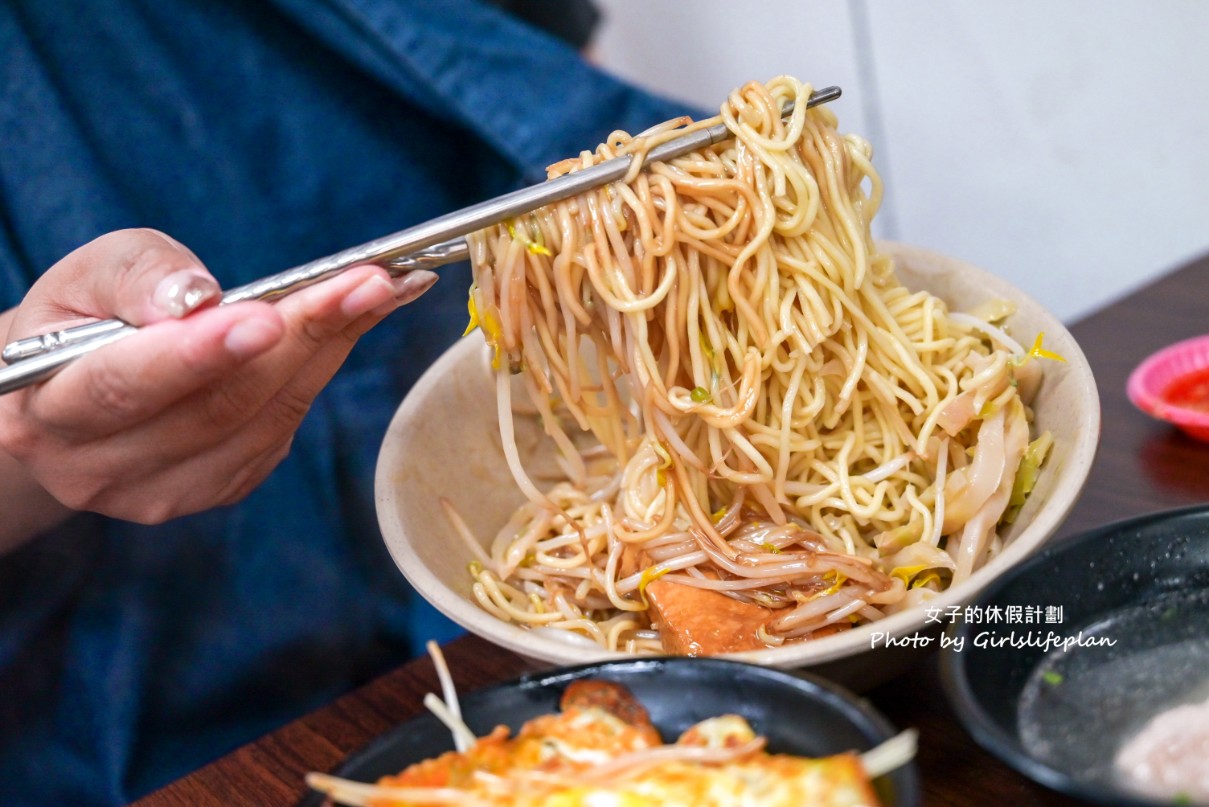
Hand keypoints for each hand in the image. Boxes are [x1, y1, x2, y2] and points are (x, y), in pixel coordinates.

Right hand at [0, 228, 437, 530]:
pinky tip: (352, 324)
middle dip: (302, 338)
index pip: (127, 386)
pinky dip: (322, 371)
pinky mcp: (217, 490)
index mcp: (52, 410)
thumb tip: (198, 299)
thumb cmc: (84, 319)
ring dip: (330, 350)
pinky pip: (282, 432)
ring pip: (264, 423)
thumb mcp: (88, 275)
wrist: (76, 389)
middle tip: (368, 284)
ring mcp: (164, 490)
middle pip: (217, 409)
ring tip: (380, 290)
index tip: (268, 316)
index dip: (200, 355)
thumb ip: (137, 277)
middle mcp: (102, 467)